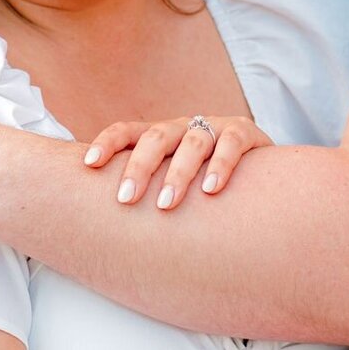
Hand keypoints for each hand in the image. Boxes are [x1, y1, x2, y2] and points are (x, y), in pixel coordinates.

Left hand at [83, 114, 272, 208]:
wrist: (259, 171)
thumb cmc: (201, 181)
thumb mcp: (170, 177)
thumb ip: (146, 188)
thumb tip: (98, 222)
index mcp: (160, 135)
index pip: (127, 130)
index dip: (107, 143)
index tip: (89, 163)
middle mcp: (183, 127)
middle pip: (155, 138)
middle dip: (139, 168)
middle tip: (125, 200)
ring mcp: (214, 127)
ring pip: (192, 142)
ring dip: (178, 173)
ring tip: (166, 204)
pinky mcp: (244, 132)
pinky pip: (231, 143)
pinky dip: (221, 165)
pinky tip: (211, 189)